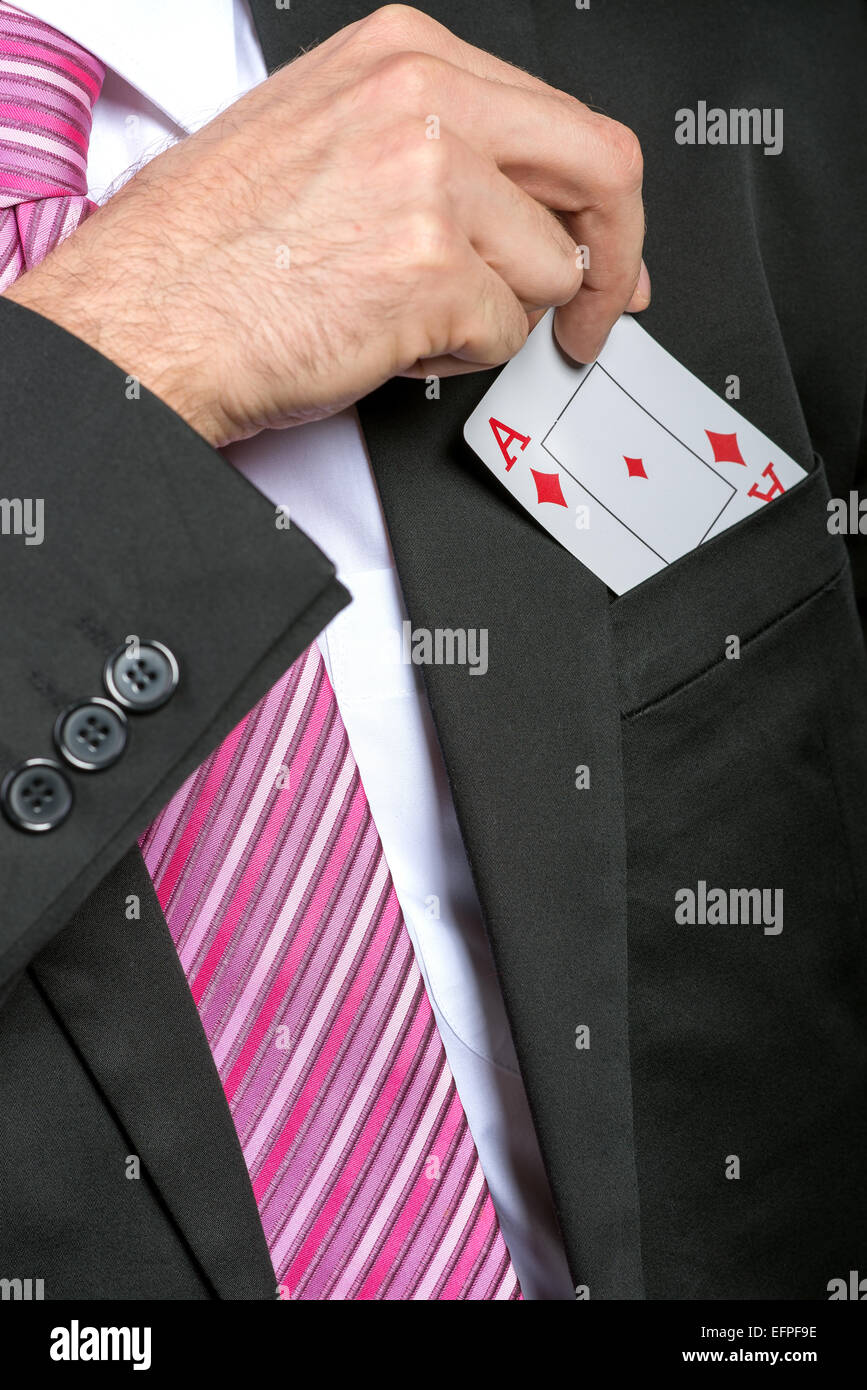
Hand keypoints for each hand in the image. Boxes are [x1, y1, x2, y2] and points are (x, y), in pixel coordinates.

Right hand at [4, 4, 647, 446]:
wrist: (147, 315)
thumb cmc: (215, 246)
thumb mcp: (329, 140)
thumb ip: (443, 151)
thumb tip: (531, 208)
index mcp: (406, 57)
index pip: (565, 120)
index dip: (599, 205)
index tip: (605, 253)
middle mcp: (426, 101)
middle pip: (601, 172)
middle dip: (615, 260)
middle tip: (598, 314)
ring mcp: (431, 180)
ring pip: (549, 270)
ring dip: (498, 316)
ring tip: (413, 316)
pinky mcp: (429, 268)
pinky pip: (505, 332)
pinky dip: (458, 355)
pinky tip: (390, 338)